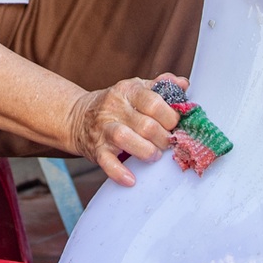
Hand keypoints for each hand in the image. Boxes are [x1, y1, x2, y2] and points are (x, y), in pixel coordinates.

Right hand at [66, 73, 187, 186]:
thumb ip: (161, 86)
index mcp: (128, 91)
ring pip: (125, 138)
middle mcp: (114, 108)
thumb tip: (183, 84)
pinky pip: (107, 162)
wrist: (79, 117)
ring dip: (147, 151)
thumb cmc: (116, 105)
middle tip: (167, 143)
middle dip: (163, 139)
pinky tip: (131, 178)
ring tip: (154, 155)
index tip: (175, 124)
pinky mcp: (96, 149)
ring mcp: (103, 129)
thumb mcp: (136, 89)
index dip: (170, 116)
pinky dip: (119, 173)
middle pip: (146, 125)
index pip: (154, 102)